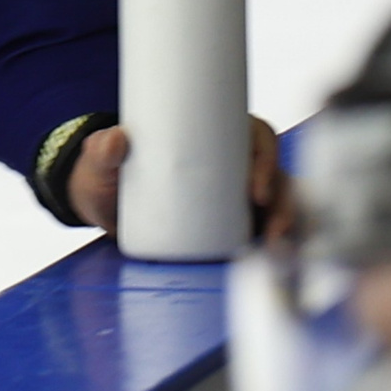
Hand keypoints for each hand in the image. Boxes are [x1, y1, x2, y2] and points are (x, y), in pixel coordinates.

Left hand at [65, 116, 292, 239]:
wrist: (101, 207)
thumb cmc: (108, 175)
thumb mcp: (102, 162)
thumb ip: (102, 151)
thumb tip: (116, 139)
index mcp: (212, 136)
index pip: (256, 135)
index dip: (266, 155)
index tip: (253, 186)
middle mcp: (231, 163)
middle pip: (275, 172)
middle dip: (284, 199)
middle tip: (270, 227)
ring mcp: (235, 195)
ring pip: (279, 200)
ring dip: (288, 221)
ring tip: (275, 247)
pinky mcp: (233, 224)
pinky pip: (268, 227)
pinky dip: (282, 239)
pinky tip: (279, 255)